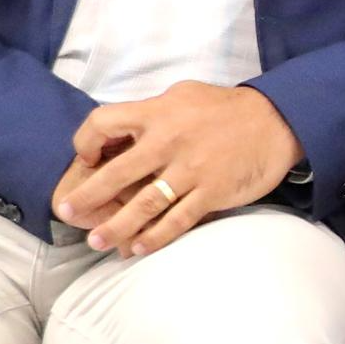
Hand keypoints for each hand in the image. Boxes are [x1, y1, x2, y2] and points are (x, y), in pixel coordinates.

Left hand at [51, 81, 301, 256]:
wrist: (276, 122)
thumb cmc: (226, 109)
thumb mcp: (184, 95)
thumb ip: (152, 112)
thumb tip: (120, 131)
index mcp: (158, 113)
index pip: (104, 122)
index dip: (86, 141)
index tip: (85, 159)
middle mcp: (169, 141)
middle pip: (117, 172)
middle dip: (88, 196)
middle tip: (68, 212)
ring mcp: (191, 170)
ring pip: (143, 204)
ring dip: (116, 226)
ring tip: (96, 241)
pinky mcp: (211, 193)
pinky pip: (177, 220)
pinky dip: (155, 237)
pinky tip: (138, 248)